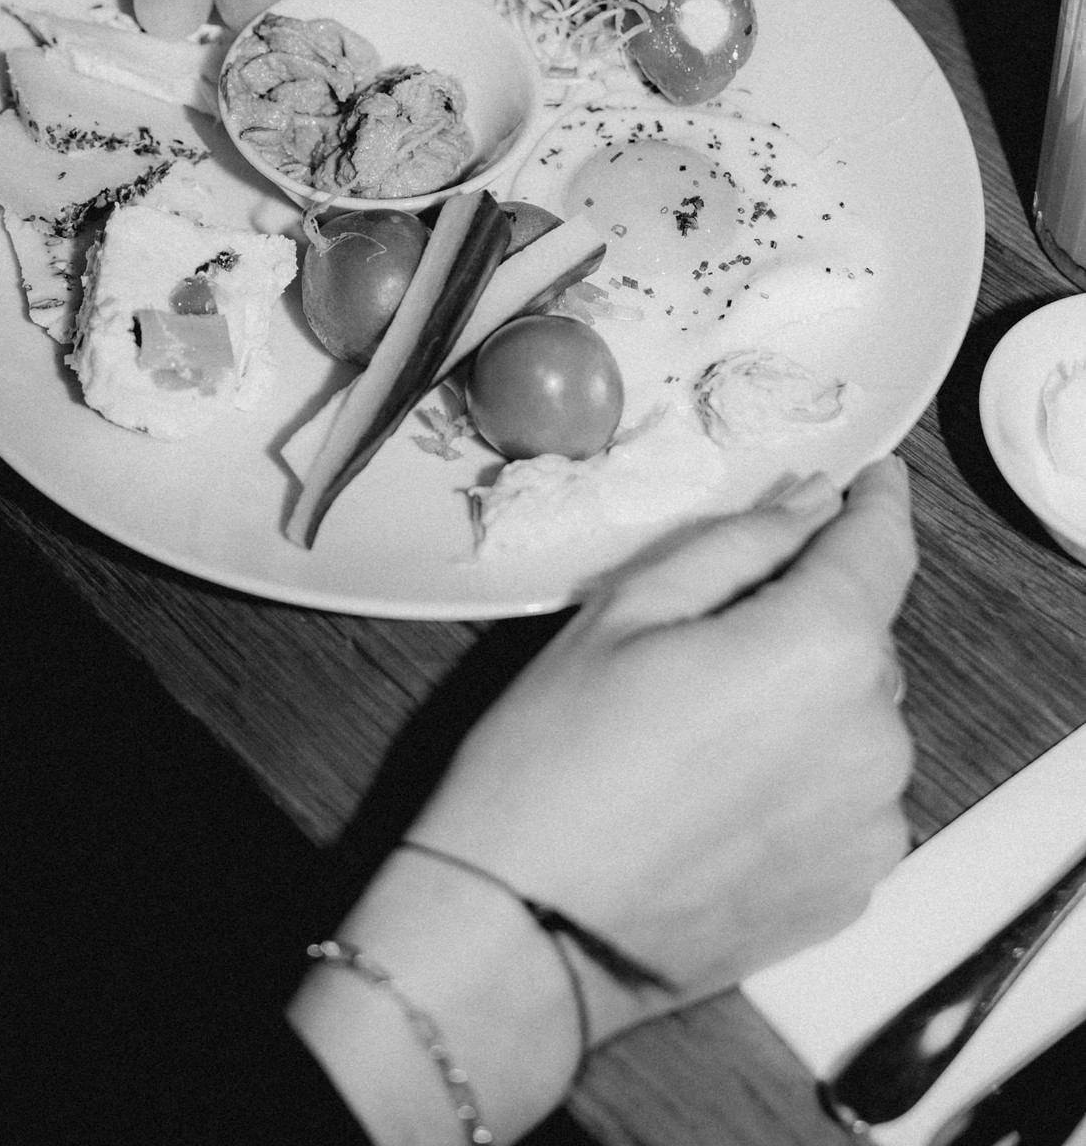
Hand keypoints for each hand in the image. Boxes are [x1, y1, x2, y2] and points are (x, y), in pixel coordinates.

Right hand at [291, 459, 915, 1143]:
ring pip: (857, 718)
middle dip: (805, 616)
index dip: (876, 503)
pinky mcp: (853, 887)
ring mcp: (872, 822)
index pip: (880, 548)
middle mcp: (873, 735)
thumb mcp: (625, 609)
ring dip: (808, 700)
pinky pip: (848, 794)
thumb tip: (814, 504)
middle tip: (706, 635)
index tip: (873, 478)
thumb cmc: (553, 754)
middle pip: (861, 636)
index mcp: (818, 648)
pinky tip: (720, 789)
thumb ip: (740, 543)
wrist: (525, 928)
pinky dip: (806, 774)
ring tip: (701, 730)